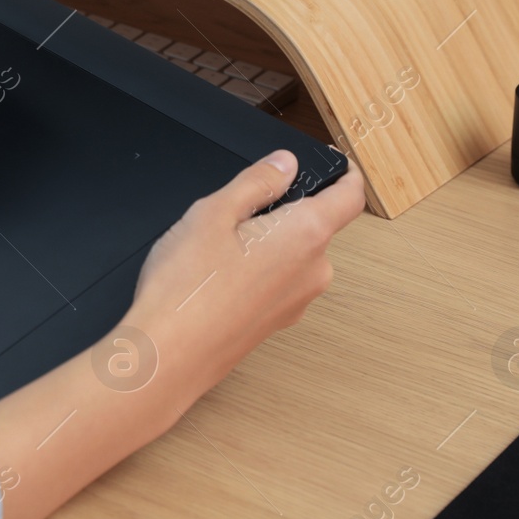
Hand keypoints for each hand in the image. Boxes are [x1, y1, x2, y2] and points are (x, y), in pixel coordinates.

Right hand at [121, 149, 365, 424]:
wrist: (169, 354)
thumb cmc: (188, 286)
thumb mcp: (214, 212)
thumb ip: (257, 182)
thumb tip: (285, 164)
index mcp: (306, 235)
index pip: (349, 197)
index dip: (345, 174)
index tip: (335, 164)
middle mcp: (313, 271)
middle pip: (314, 226)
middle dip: (283, 212)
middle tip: (234, 211)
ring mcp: (297, 302)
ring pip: (292, 256)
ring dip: (267, 244)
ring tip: (215, 249)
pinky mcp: (277, 322)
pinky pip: (277, 282)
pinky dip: (256, 271)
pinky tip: (215, 277)